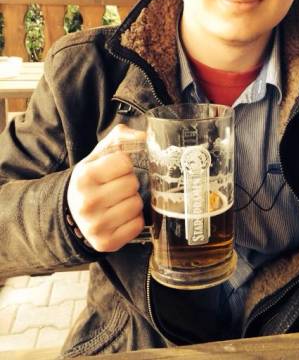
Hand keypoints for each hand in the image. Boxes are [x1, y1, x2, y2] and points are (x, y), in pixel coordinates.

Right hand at [67, 124, 146, 251]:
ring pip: (136, 205)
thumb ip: (121, 137)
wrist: (73, 212)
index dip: (124, 164)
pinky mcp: (106, 243)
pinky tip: (121, 216)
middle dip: (129, 183)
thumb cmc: (93, 179)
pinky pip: (137, 225)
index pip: (124, 162)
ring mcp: (95, 226)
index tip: (116, 170)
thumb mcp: (99, 155)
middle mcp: (86, 202)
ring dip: (132, 201)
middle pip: (132, 184)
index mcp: (84, 177)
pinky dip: (134, 220)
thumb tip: (145, 136)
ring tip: (119, 201)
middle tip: (118, 186)